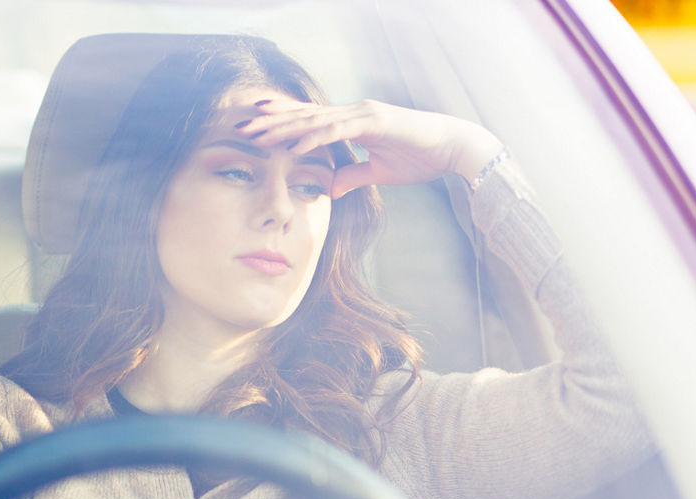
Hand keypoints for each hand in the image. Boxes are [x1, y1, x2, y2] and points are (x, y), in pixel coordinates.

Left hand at [236, 98, 503, 198]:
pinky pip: (338, 130)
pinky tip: (294, 144)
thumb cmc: (420, 157)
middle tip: (241, 126)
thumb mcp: (377, 171)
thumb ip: (352, 176)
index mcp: (352, 121)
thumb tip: (330, 189)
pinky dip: (315, 136)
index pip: (309, 119)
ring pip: (315, 120)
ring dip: (284, 127)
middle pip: (304, 115)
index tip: (254, 125)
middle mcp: (353, 112)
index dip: (281, 120)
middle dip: (271, 121)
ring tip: (257, 134)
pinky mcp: (375, 122)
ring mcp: (363, 114)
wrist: (453, 148)